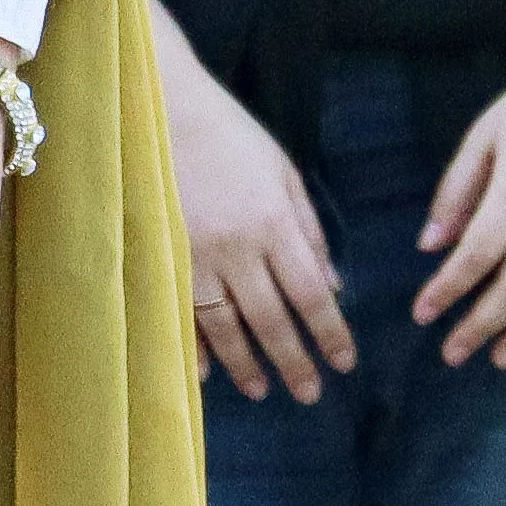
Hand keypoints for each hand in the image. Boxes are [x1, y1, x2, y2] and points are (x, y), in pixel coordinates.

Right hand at [167, 43, 354, 400]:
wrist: (161, 110)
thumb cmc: (231, 136)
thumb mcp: (284, 173)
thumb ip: (310, 230)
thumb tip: (332, 284)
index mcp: (275, 224)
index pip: (311, 295)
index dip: (330, 334)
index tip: (344, 363)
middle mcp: (238, 248)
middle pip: (271, 319)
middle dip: (293, 361)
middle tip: (309, 394)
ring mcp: (194, 256)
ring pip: (225, 325)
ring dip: (246, 363)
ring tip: (262, 390)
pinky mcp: (161, 255)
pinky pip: (181, 311)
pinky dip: (194, 345)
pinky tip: (206, 371)